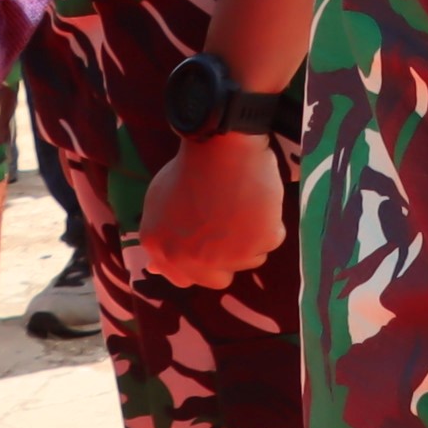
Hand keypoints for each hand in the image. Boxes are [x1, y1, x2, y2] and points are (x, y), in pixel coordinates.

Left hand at [135, 129, 287, 287]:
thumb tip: (155, 270)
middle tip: (231, 227)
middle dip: (227, 257)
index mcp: (161, 249)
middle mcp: (190, 260)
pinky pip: (272, 240)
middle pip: (219, 279)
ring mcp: (225, 256)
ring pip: (250, 258)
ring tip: (243, 204)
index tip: (210, 244)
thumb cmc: (189, 169)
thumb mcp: (158, 205)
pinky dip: (270, 221)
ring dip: (250, 237)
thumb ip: (160, 239)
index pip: (184, 278)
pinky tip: (257, 199)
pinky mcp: (257, 244)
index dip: (201, 261)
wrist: (220, 149)